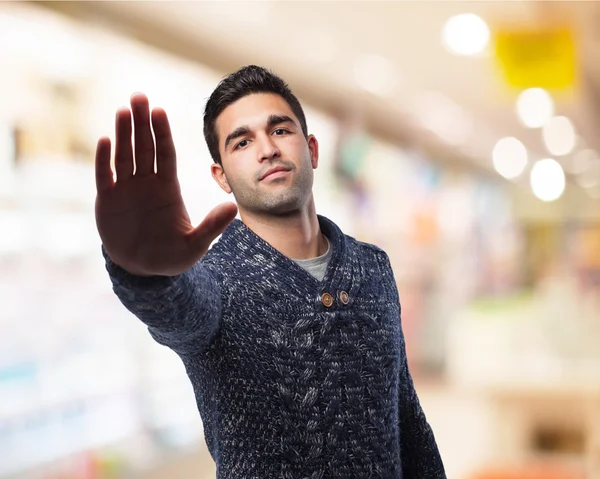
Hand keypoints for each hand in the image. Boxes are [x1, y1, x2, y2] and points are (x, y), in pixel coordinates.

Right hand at [95, 93, 236, 275]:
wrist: (143, 270)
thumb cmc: (171, 256)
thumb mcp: (195, 245)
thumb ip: (212, 226)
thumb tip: (234, 208)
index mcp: (168, 187)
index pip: (166, 153)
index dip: (162, 132)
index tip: (160, 111)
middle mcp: (146, 182)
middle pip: (144, 146)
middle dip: (142, 122)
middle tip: (139, 97)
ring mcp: (126, 189)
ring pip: (124, 155)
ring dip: (123, 133)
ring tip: (123, 110)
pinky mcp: (108, 200)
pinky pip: (105, 175)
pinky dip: (104, 159)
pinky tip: (105, 140)